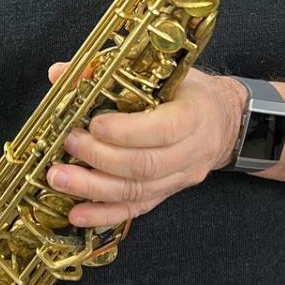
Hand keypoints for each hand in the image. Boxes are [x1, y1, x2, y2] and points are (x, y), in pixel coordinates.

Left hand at [45, 64, 247, 228]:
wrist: (225, 121)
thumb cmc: (189, 91)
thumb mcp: (163, 70)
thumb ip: (112, 70)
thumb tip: (61, 73)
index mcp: (193, 114)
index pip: (163, 130)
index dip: (126, 131)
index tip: (94, 125)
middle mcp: (191, 151)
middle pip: (145, 165)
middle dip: (100, 158)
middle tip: (67, 145)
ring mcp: (179, 178)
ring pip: (137, 191)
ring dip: (93, 188)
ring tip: (59, 178)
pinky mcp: (166, 194)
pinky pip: (135, 210)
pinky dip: (104, 214)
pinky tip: (77, 214)